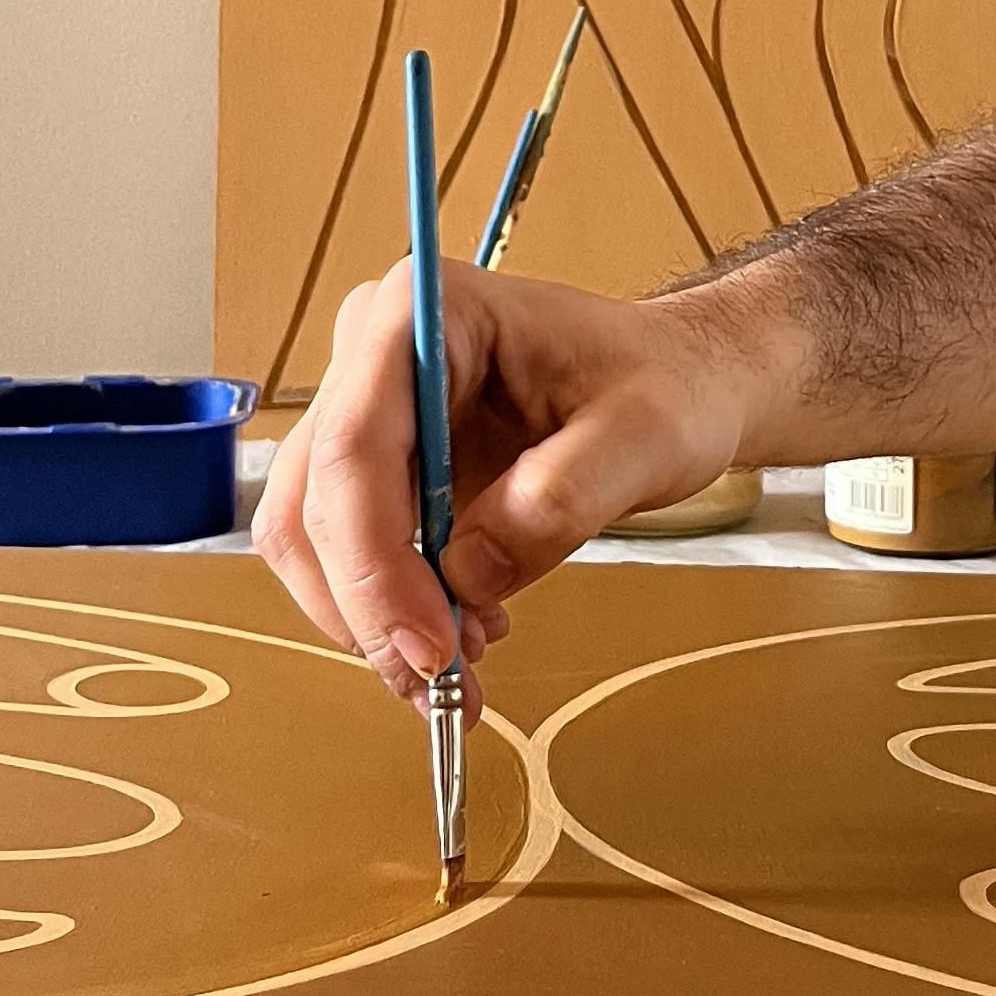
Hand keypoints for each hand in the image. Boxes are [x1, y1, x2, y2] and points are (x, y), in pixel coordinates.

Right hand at [254, 264, 761, 696]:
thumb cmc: (667, 384)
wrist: (679, 387)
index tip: (428, 646)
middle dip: (368, 607)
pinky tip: (466, 628)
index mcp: (426, 312)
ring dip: (375, 621)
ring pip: (316, 541)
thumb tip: (466, 574)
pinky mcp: (384, 471)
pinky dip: (392, 613)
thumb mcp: (647, 435)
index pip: (355, 446)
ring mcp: (372, 413)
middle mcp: (374, 355)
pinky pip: (353, 556)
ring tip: (464, 665)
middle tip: (442, 683)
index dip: (374, 559)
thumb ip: (562, 498)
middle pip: (315, 502)